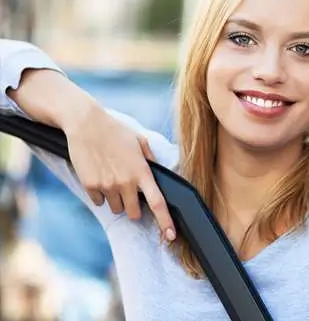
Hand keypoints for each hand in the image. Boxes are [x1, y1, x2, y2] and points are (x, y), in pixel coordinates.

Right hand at [63, 105, 175, 241]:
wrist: (86, 124)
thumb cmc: (116, 131)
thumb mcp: (140, 141)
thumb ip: (151, 160)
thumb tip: (157, 174)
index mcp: (142, 172)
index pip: (158, 202)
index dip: (165, 221)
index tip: (171, 235)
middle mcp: (126, 182)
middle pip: (135, 213)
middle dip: (134, 208)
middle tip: (129, 192)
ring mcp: (107, 186)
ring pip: (116, 209)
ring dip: (116, 200)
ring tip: (112, 177)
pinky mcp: (90, 186)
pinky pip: (99, 202)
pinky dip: (100, 194)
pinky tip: (99, 175)